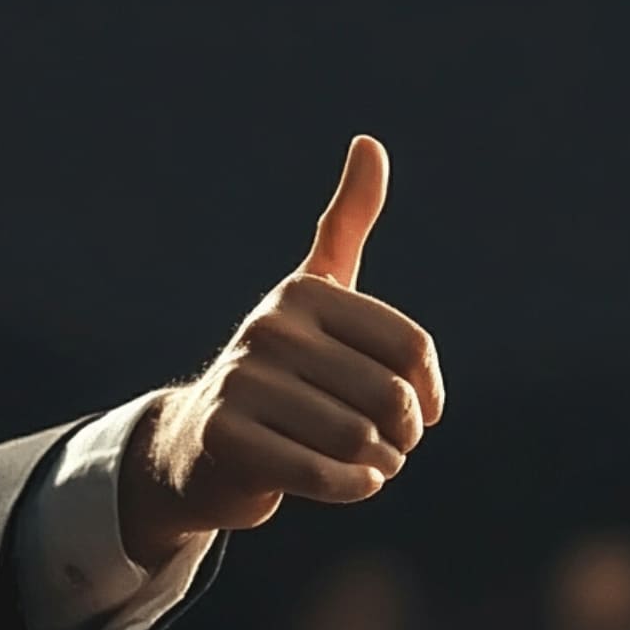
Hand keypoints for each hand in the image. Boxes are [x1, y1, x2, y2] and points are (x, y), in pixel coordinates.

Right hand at [121, 135, 444, 565]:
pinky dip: (353, 487)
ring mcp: (241, 382)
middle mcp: (269, 329)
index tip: (422, 411)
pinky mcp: (227, 436)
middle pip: (387, 397)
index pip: (410, 347)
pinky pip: (323, 472)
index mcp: (303, 294)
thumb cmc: (281, 372)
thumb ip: (345, 224)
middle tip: (390, 447)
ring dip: (379, 465)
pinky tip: (356, 484)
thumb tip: (369, 142)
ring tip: (370, 465)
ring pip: (358, 438)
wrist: (201, 445)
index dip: (429, 391)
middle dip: (402, 435)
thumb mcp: (316, 296)